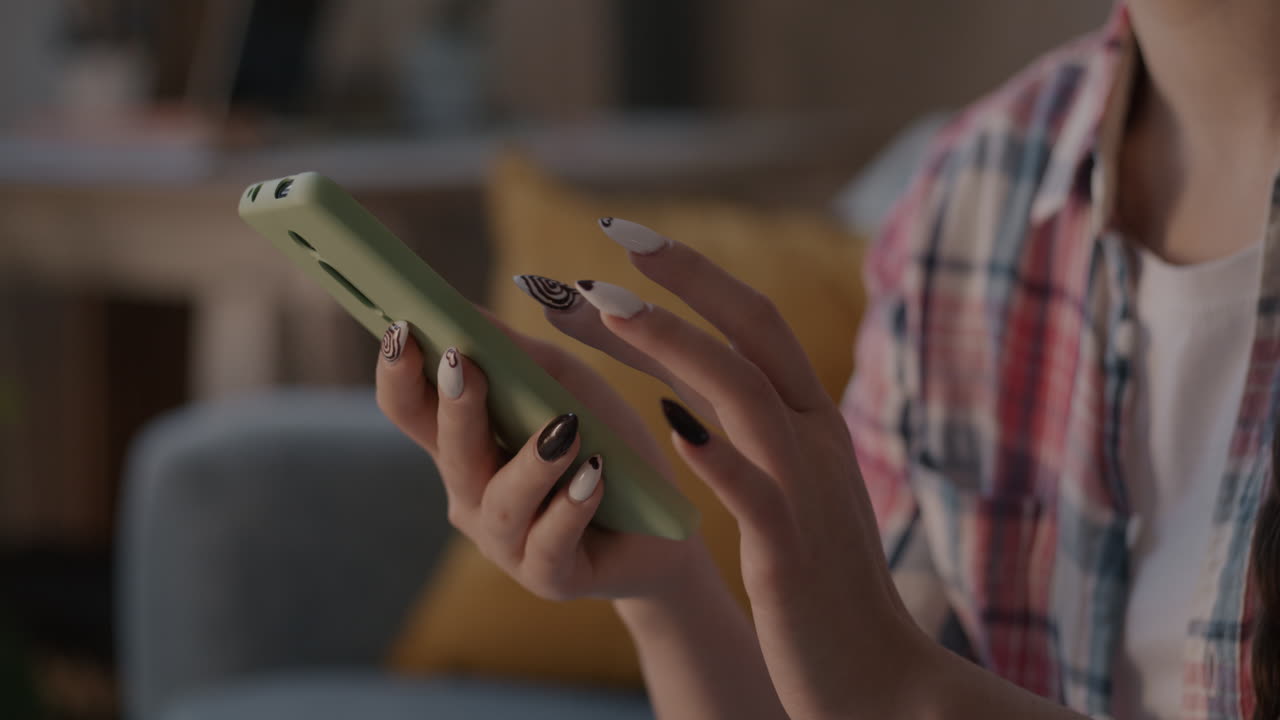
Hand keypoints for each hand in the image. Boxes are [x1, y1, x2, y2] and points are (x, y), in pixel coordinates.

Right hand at [374, 311, 712, 601]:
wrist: (663, 527)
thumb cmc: (605, 444)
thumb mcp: (566, 386)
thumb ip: (517, 355)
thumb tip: (463, 309)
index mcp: (463, 444)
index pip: (410, 408)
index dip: (397, 372)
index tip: (402, 329)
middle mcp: (472, 493)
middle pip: (447, 450)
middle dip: (455, 407)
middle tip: (464, 364)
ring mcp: (506, 541)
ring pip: (500, 501)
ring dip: (531, 463)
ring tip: (566, 430)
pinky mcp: (548, 577)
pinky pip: (549, 543)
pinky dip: (571, 506)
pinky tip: (593, 477)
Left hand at [551, 218, 926, 718]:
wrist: (878, 678)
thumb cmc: (821, 585)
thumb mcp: (792, 491)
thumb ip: (750, 439)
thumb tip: (686, 398)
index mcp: (814, 421)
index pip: (755, 323)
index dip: (693, 275)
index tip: (625, 243)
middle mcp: (817, 439)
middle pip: (753, 332)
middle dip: (680, 280)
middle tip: (605, 242)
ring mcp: (807, 492)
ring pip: (745, 392)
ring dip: (673, 342)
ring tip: (602, 308)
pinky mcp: (791, 553)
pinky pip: (755, 491)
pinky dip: (715, 454)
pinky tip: (666, 426)